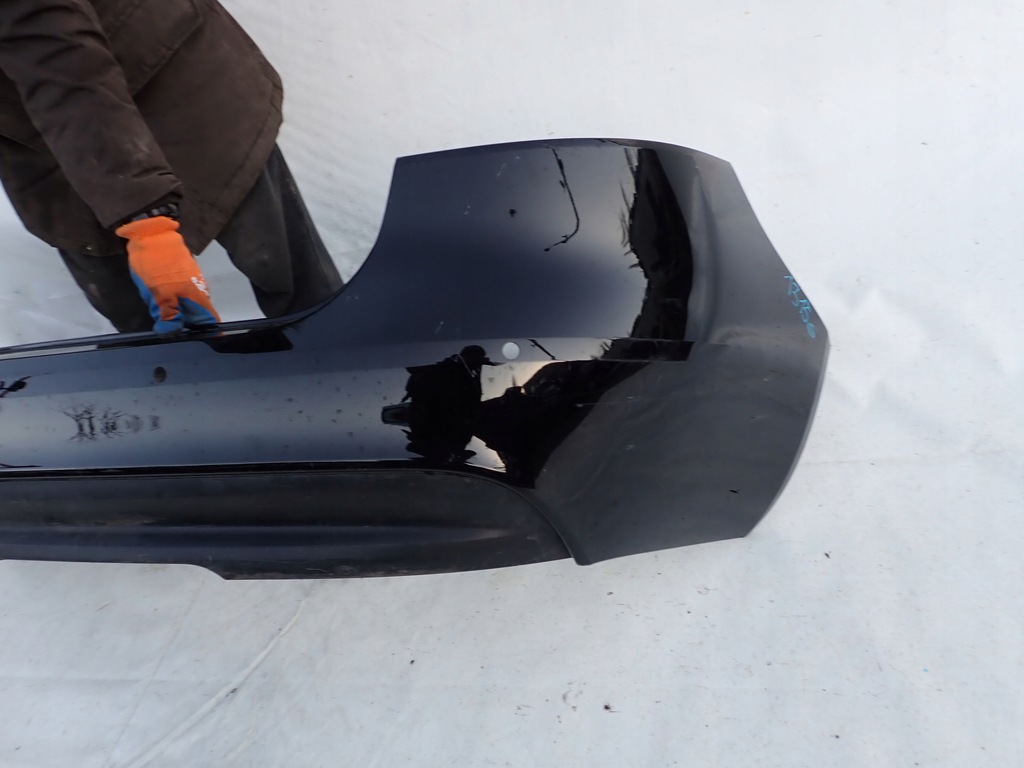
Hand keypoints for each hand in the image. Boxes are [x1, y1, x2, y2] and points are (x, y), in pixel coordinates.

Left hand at [115, 216, 220, 333]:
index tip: (195, 340)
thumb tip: (170, 332)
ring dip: (173, 309)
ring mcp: (191, 282)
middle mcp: (199, 293)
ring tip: (155, 305)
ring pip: (185, 304)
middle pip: (195, 316)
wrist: (153, 235)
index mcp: (199, 299)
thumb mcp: (160, 294)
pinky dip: (169, 298)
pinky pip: (177, 293)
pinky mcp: (181, 275)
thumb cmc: (159, 267)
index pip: (210, 322)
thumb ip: (168, 315)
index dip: (206, 333)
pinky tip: (156, 294)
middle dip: (182, 322)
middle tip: (163, 323)